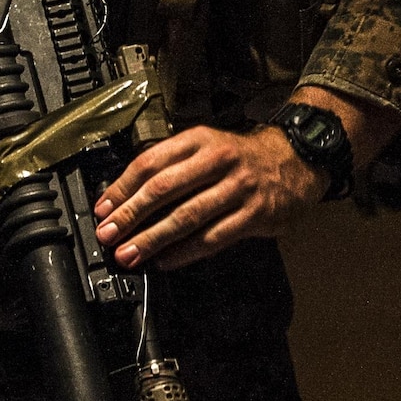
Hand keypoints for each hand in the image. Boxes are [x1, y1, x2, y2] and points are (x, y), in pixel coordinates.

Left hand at [92, 123, 327, 271]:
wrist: (297, 159)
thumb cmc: (243, 158)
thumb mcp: (208, 145)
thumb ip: (174, 165)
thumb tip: (128, 197)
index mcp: (200, 140)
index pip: (151, 162)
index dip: (122, 187)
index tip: (103, 208)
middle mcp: (217, 160)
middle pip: (163, 189)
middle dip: (130, 215)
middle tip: (108, 234)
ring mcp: (237, 188)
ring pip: (186, 216)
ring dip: (152, 239)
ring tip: (130, 254)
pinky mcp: (254, 214)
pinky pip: (212, 237)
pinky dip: (185, 252)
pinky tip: (166, 260)